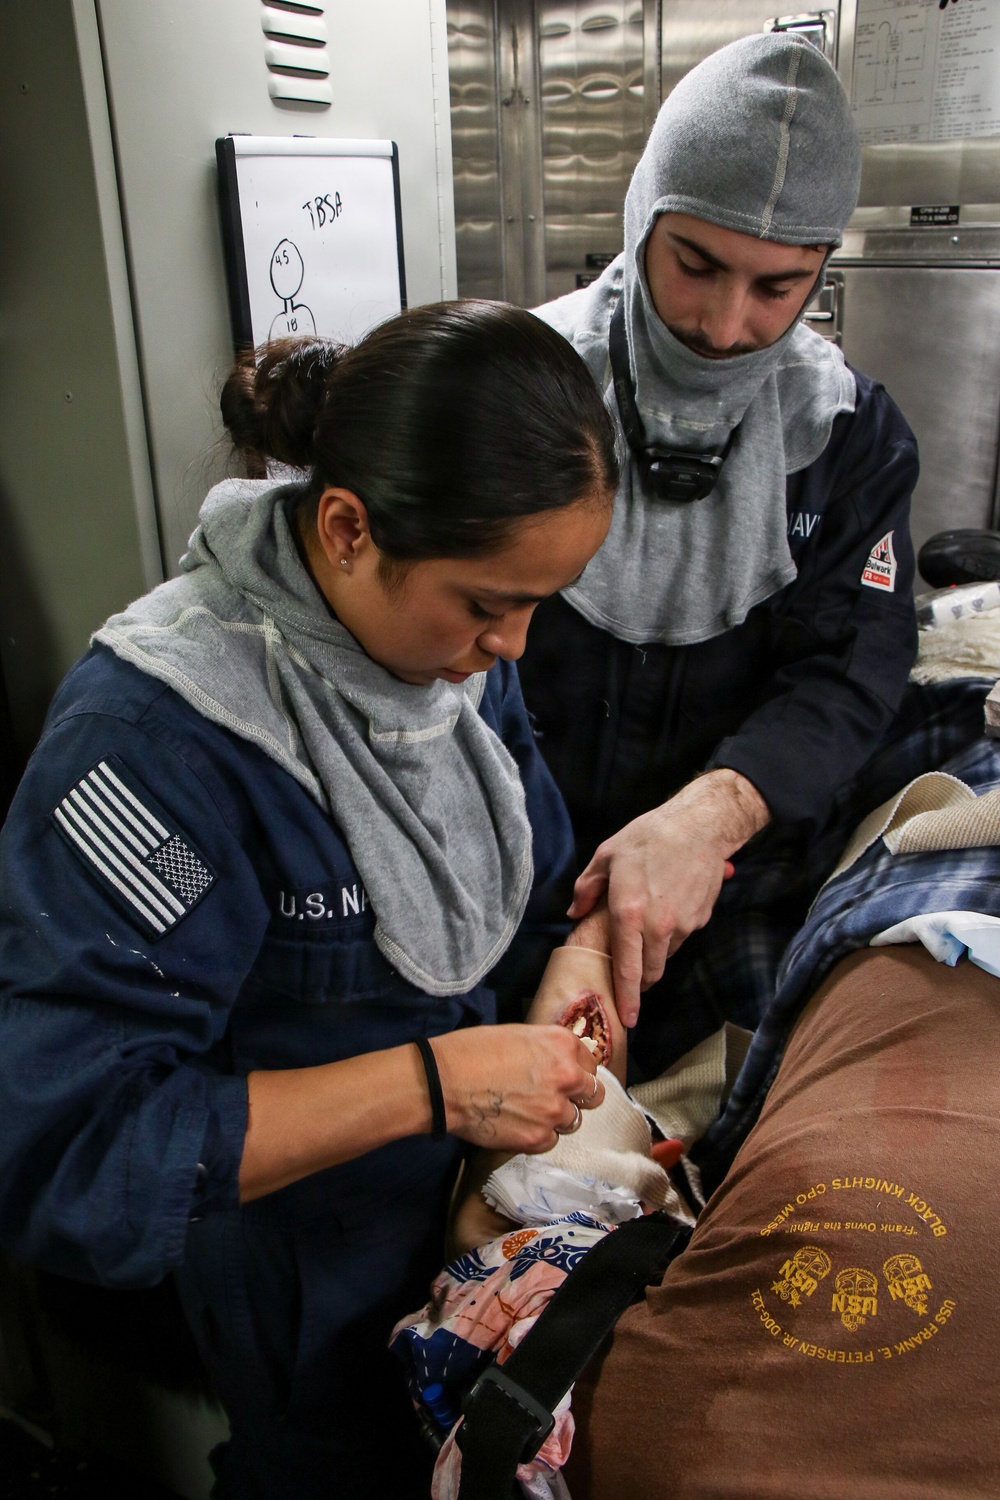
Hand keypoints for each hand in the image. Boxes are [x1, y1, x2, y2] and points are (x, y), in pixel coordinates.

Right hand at [432, 1023, 604, 1152]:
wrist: (444, 1082)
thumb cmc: (471, 1051)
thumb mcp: (517, 1035)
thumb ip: (547, 1049)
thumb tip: (560, 1061)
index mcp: (562, 1045)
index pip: (591, 1063)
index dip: (578, 1071)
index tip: (567, 1077)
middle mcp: (567, 1077)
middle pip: (593, 1095)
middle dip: (578, 1097)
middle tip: (555, 1097)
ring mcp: (554, 1111)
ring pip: (572, 1120)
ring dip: (556, 1117)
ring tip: (529, 1111)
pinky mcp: (538, 1138)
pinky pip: (551, 1140)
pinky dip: (538, 1135)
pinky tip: (517, 1124)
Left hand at [568, 769, 769, 1026]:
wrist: (699, 826)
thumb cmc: (648, 837)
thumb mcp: (607, 855)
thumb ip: (587, 888)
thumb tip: (574, 912)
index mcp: (629, 913)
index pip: (627, 969)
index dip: (627, 998)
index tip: (627, 1019)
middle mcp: (658, 926)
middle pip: (650, 972)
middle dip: (639, 979)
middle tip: (629, 969)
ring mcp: (683, 925)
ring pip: (666, 955)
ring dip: (655, 952)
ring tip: (648, 924)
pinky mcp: (700, 919)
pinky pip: (682, 937)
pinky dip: (672, 932)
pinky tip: (668, 905)